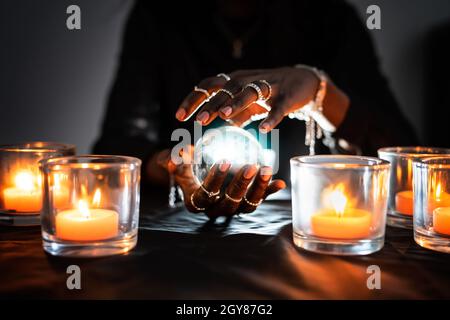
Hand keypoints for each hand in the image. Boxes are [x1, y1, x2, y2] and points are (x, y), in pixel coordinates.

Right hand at [156, 146, 285, 217]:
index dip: (214, 181)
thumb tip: (172, 159)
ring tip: (266, 170)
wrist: (195, 174)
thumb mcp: (176, 162)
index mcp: (196, 203)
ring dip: (258, 189)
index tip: (223, 162)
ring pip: (247, 205)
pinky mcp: (245, 204)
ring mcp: (232, 209)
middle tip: (250, 166)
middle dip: (241, 185)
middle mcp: (215, 210)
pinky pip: (258, 200)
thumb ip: (173, 161)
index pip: (206, 195)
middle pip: (230, 202)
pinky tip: (280, 182)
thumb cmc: (185, 166)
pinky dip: (269, 192)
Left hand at [176, 67, 348, 131]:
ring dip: (236, 103)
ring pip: (249, 92)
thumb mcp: (248, 104)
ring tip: (223, 116)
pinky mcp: (286, 96)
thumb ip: (234, 115)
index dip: (193, 99)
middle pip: (225, 88)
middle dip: (211, 104)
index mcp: (235, 82)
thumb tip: (218, 130)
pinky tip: (264, 129)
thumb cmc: (270, 93)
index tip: (179, 116)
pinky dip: (272, 117)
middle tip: (197, 120)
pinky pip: (278, 108)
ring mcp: (268, 87)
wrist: (303, 82)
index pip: (209, 86)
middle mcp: (248, 80)